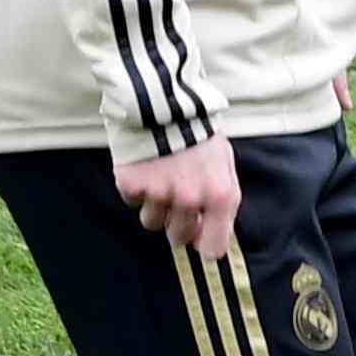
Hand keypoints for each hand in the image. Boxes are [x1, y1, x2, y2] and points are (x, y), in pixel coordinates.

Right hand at [114, 136, 241, 258]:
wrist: (167, 107)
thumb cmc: (201, 137)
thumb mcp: (225, 167)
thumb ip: (221, 201)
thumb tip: (213, 233)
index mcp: (220, 196)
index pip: (213, 247)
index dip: (205, 246)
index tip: (200, 241)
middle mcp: (190, 200)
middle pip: (178, 237)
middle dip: (178, 225)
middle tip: (178, 201)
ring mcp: (158, 194)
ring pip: (152, 222)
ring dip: (156, 207)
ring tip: (162, 180)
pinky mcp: (131, 185)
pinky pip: (133, 202)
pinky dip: (137, 191)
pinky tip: (146, 170)